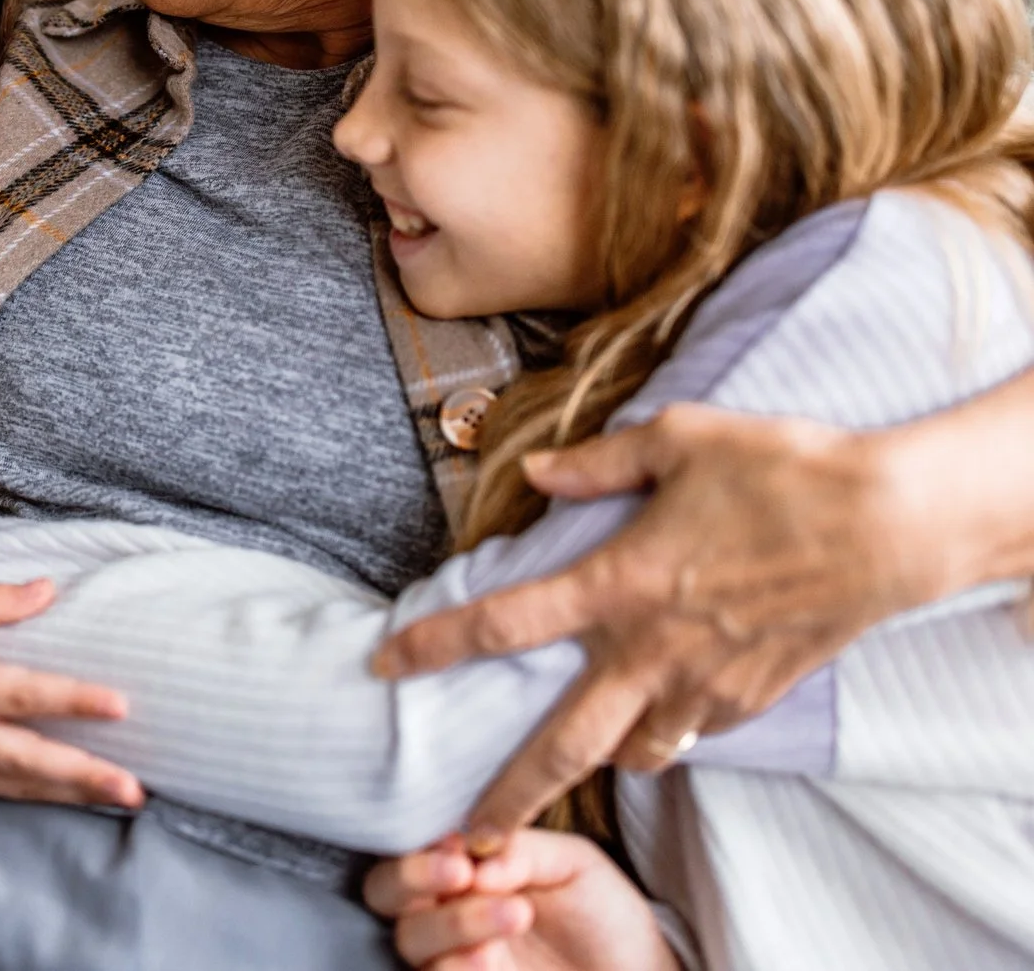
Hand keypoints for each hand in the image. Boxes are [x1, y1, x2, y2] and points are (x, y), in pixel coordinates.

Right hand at [0, 579, 145, 807]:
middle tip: (134, 787)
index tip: (120, 705)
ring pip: (18, 786)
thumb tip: (49, 589)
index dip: (71, 700)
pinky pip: (0, 793)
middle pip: (25, 758)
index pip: (20, 694)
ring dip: (73, 793)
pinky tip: (79, 796)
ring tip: (124, 796)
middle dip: (83, 774)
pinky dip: (42, 797)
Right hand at [363, 831, 679, 970]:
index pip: (409, 851)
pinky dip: (459, 967)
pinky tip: (492, 958)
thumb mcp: (573, 864)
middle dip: (414, 878)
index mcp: (464, 871)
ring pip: (410, 941)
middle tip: (462, 874)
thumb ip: (520, 849)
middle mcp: (446, 912)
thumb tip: (473, 856)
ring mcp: (455, 958)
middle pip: (384, 893)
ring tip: (514, 916)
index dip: (421, 848)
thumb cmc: (604, 916)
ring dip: (453, 923)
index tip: (459, 849)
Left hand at [374, 403, 943, 836]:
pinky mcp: (754, 697)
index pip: (503, 625)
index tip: (383, 665)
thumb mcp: (680, 440)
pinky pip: (696, 732)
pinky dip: (671, 731)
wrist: (894, 524)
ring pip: (636, 749)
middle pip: (562, 742)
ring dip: (602, 756)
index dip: (434, 646)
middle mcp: (653, 649)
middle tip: (468, 835)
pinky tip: (664, 712)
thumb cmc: (784, 471)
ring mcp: (706, 683)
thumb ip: (598, 464)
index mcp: (619, 584)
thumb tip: (536, 470)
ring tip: (579, 754)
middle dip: (509, 794)